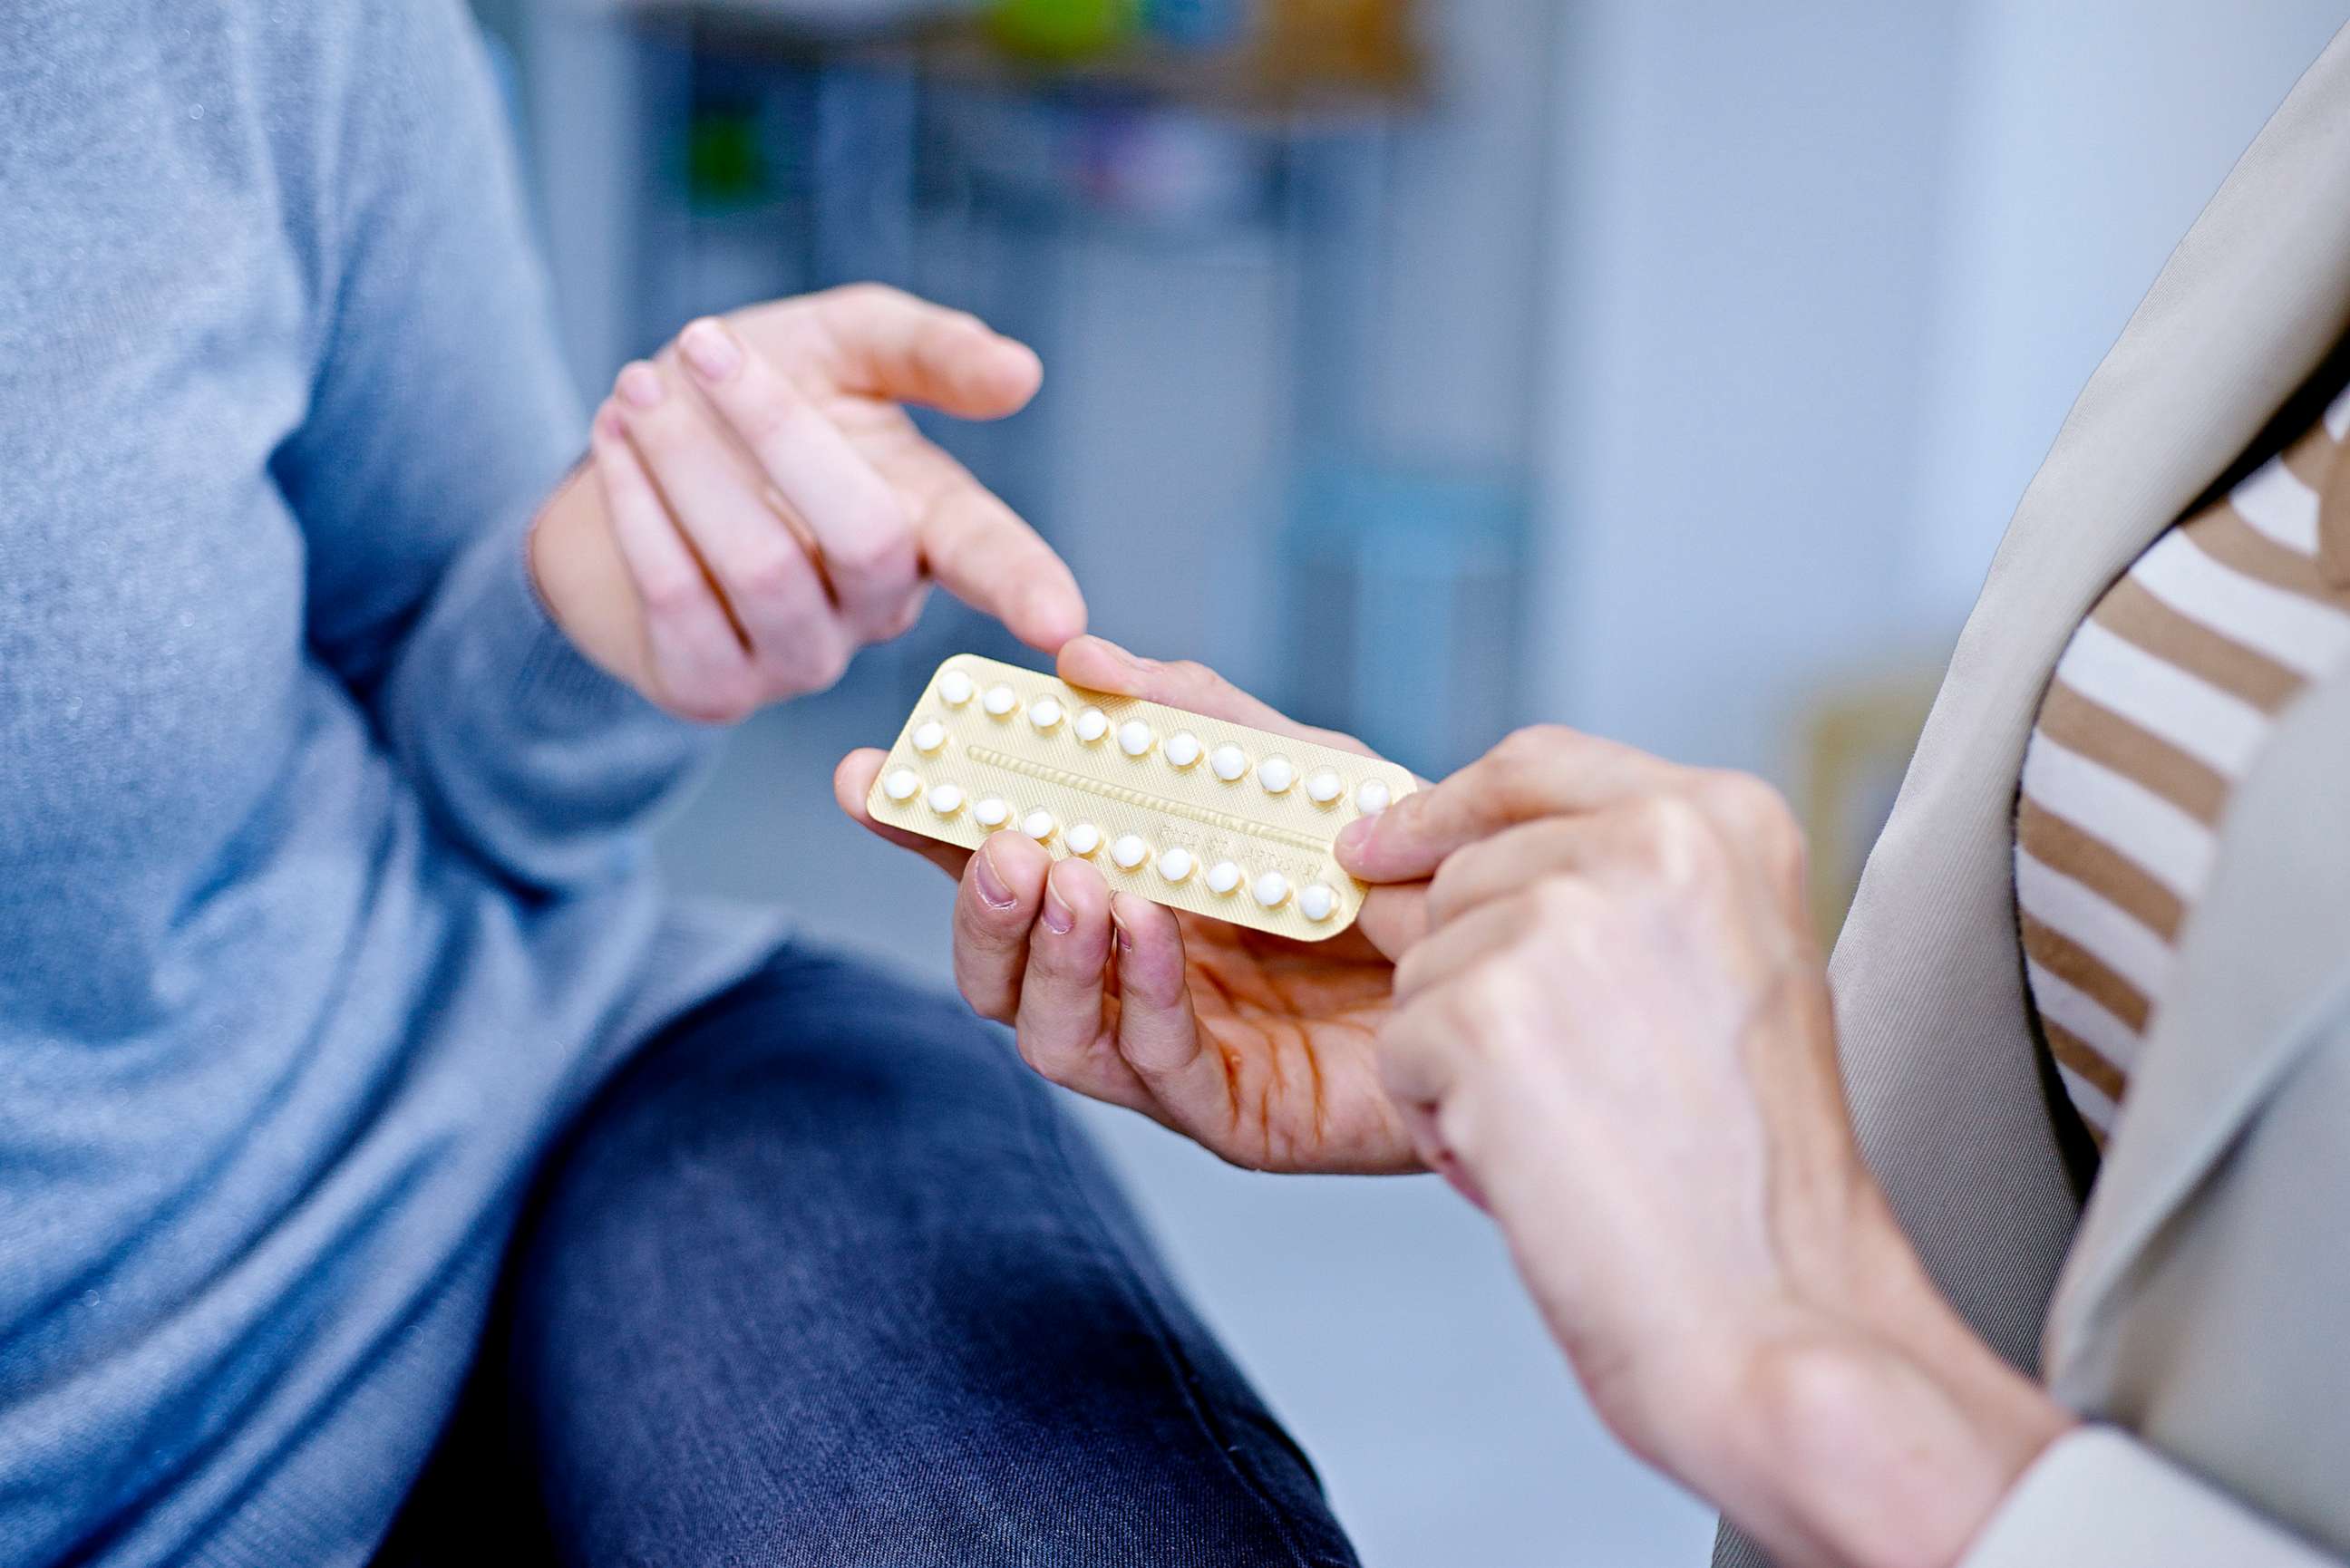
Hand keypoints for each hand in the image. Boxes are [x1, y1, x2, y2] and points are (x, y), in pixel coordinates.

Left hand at [531, 284, 1083, 721]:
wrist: (627, 469)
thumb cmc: (754, 406)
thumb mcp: (841, 346)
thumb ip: (926, 348)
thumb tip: (1022, 374)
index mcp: (931, 525)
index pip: (995, 560)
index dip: (1029, 587)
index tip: (1062, 622)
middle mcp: (878, 608)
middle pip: (863, 537)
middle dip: (774, 426)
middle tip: (702, 344)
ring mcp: (800, 659)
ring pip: (760, 567)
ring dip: (686, 462)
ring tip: (637, 387)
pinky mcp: (714, 687)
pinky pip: (679, 601)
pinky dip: (638, 509)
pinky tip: (615, 445)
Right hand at [835, 636, 1424, 1173]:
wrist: (1511, 951)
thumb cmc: (1401, 868)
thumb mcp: (1298, 768)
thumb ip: (1196, 716)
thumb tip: (1082, 657)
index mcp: (1126, 892)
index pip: (1002, 862)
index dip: (929, 824)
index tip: (871, 774)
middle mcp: (1130, 980)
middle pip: (999, 966)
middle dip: (975, 900)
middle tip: (992, 837)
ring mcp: (1175, 1055)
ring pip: (1051, 1031)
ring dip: (1045, 950)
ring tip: (1066, 874)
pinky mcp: (1237, 1115)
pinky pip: (1156, 1068)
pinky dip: (1137, 994)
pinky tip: (1147, 925)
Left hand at [1341, 727, 2070, 1567]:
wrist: (1778, 1313)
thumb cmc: (1754, 1176)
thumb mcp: (1729, 971)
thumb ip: (1620, 893)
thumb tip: (1440, 878)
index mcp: (1725, 817)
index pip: (1536, 764)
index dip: (1443, 807)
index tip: (1379, 841)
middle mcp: (1647, 842)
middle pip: (1463, 875)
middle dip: (1473, 977)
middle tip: (1574, 1086)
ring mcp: (1559, 921)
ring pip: (1422, 967)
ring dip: (1463, 1061)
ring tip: (1574, 1132)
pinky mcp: (1481, 1011)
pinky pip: (1401, 1052)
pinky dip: (1443, 1124)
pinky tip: (1537, 1167)